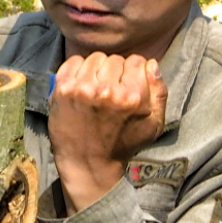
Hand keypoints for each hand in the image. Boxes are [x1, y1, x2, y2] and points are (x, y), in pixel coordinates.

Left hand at [48, 53, 167, 214]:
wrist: (88, 164)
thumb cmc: (122, 144)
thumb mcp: (153, 124)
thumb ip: (159, 92)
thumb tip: (151, 64)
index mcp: (132, 97)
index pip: (137, 61)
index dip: (134, 72)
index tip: (127, 85)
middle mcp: (107, 90)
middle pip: (115, 59)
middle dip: (115, 72)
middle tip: (110, 91)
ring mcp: (82, 88)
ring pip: (95, 58)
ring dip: (97, 70)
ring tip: (95, 89)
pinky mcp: (62, 89)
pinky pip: (74, 61)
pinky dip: (78, 69)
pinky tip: (81, 87)